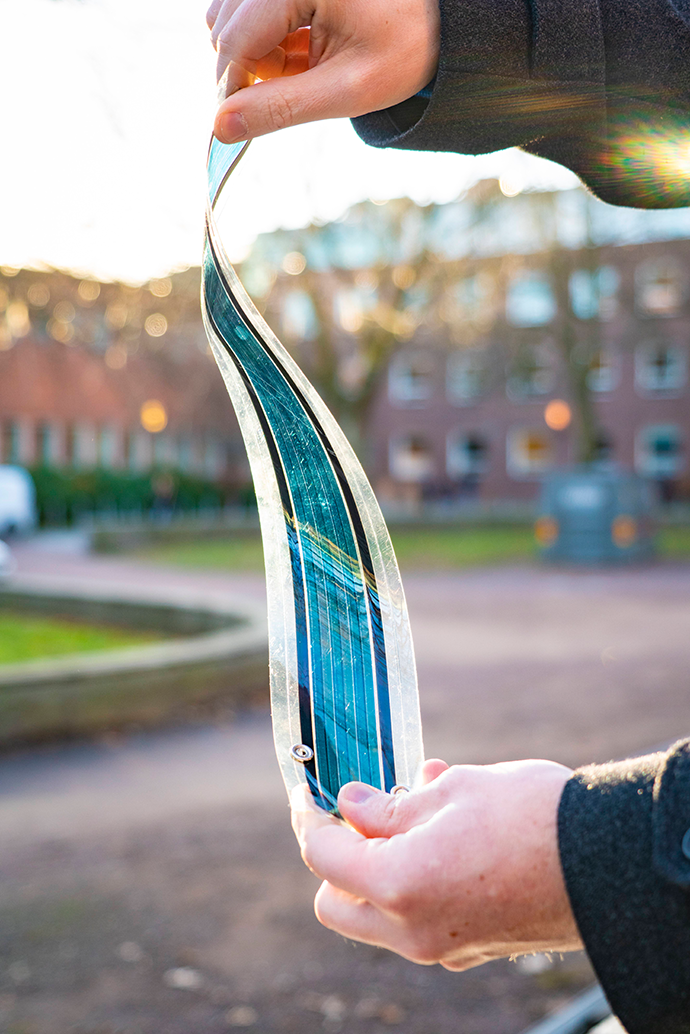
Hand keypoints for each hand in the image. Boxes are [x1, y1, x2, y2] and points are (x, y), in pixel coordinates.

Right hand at [206, 0, 439, 143]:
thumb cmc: (403, 49)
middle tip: (299, 86)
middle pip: (226, 27)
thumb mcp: (347, 89)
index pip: (234, 40)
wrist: (436, 20)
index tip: (242, 125)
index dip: (234, 90)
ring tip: (304, 65)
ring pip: (229, 18)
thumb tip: (220, 129)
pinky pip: (246, 9)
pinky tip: (299, 49)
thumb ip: (281, 109)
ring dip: (256, 55)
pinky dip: (265, 38)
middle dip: (250, 70)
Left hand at [291, 758, 582, 969]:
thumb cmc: (530, 816)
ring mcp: (441, 947)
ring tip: (421, 801)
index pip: (322, 856)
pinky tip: (448, 831)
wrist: (608, 863)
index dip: (311, 817)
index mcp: (397, 885)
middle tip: (364, 809)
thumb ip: (389, 807)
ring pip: (376, 915)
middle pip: (337, 902)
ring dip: (382, 863)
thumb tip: (351, 806)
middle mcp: (411, 930)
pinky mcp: (469, 948)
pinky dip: (416, 879)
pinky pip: (418, 919)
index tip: (310, 793)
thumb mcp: (452, 791)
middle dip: (339, 857)